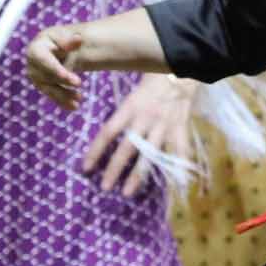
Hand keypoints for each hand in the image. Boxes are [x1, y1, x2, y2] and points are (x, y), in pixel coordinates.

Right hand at [26, 22, 92, 108]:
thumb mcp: (63, 37)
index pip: (43, 60)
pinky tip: (74, 107)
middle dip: (63, 81)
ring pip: (50, 89)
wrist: (56, 49)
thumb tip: (78, 39)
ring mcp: (37, 79)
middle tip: (79, 83)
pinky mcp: (44, 88)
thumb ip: (69, 41)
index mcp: (35, 50)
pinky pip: (53, 97)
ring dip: (64, 95)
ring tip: (79, 98)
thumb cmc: (59, 41)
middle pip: (47, 76)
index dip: (54, 69)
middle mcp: (33, 67)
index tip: (66, 76)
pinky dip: (63, 102)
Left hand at [84, 76, 195, 196]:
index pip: (108, 132)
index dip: (96, 151)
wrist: (178, 72)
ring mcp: (164, 126)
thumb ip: (121, 117)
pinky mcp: (180, 129)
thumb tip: (104, 139)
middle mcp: (145, 119)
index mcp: (129, 108)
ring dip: (138, 176)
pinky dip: (178, 170)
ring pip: (150, 155)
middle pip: (127, 148)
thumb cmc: (150, 85)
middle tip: (105, 187)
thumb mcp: (130, 97)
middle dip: (115, 169)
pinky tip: (173, 187)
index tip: (86, 168)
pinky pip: (179, 152)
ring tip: (127, 192)